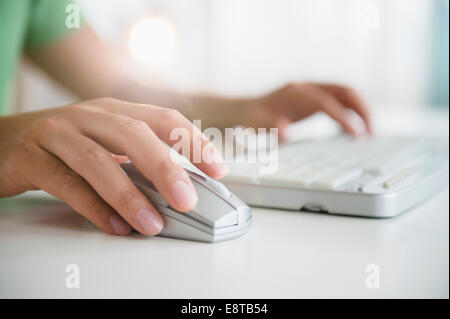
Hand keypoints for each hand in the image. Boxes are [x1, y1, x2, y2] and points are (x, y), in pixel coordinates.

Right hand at [0, 98, 227, 235]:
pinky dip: (95, 208)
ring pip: (100, 162)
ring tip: (152, 223)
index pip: (164, 119)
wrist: (4, 141)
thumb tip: (179, 188)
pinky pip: (67, 184)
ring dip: (130, 195)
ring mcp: (59, 133)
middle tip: (187, 199)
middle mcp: (89, 116)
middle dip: (166, 168)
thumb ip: (138, 160)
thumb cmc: (65, 145)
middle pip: (134, 135)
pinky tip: (115, 226)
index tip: (219, 169)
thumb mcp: (107, 142)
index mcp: (115, 110)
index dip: (194, 142)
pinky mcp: (32, 158)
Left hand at [234, 83, 372, 139]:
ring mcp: (312, 91)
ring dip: (361, 110)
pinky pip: (340, 101)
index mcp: (295, 92)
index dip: (343, 118)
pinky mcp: (315, 98)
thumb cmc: (251, 118)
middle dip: (362, 110)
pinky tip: (352, 131)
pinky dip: (351, 114)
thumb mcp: (257, 124)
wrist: (245, 109)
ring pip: (346, 94)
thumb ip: (271, 126)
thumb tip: (285, 132)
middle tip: (372, 133)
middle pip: (344, 91)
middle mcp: (307, 87)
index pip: (327, 102)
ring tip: (369, 133)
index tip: (356, 135)